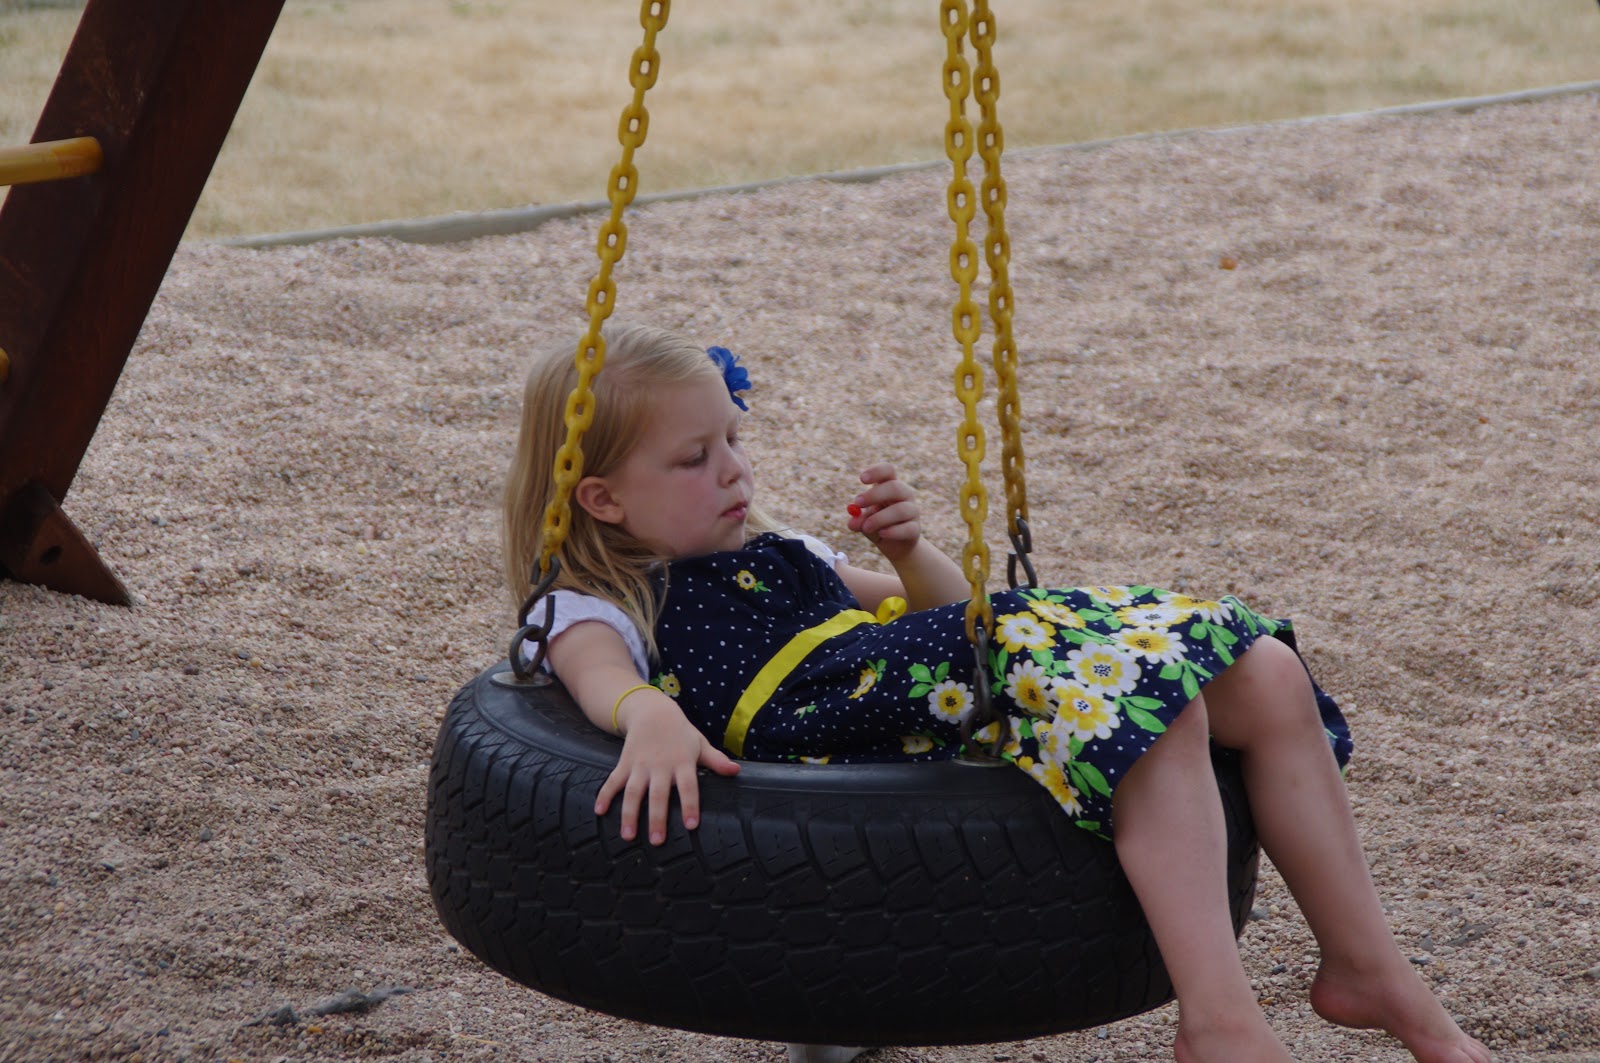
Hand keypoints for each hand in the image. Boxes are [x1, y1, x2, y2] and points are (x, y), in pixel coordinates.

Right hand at [594, 692, 739, 844]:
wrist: (653, 711)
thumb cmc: (680, 733)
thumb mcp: (700, 744)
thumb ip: (716, 760)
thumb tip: (736, 771)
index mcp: (682, 762)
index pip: (688, 786)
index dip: (690, 805)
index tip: (691, 826)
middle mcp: (661, 765)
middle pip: (659, 794)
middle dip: (657, 818)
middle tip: (657, 842)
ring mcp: (640, 765)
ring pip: (634, 791)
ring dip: (629, 814)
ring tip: (628, 836)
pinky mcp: (625, 763)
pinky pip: (613, 781)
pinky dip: (605, 795)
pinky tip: (599, 812)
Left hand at [847, 462, 922, 562]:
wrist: (894, 545)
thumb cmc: (877, 525)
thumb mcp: (864, 522)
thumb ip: (858, 520)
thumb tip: (852, 523)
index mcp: (890, 485)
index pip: (888, 470)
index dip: (876, 472)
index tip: (862, 479)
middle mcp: (904, 495)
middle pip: (895, 487)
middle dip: (875, 494)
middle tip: (858, 502)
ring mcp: (912, 511)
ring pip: (900, 510)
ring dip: (879, 518)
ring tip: (865, 528)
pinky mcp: (915, 529)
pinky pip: (907, 528)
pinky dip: (893, 532)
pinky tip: (881, 534)